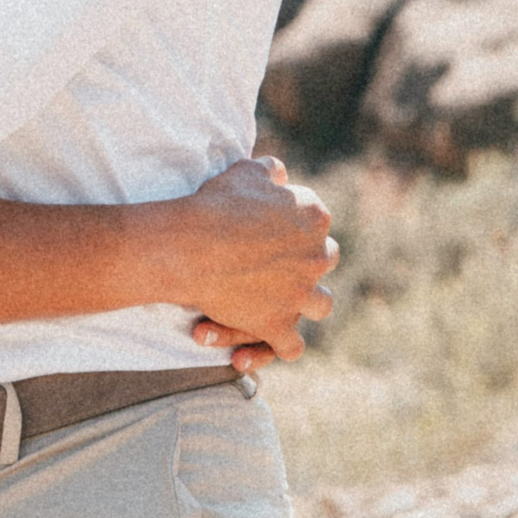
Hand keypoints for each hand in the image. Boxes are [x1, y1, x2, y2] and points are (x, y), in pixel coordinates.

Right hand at [173, 158, 337, 374]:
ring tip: (284, 301)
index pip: (317, 220)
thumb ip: (270, 170)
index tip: (275, 226)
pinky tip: (270, 337)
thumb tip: (280, 173)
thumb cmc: (216, 205)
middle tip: (279, 261)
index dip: (296, 224)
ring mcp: (300, 294)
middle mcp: (316, 256)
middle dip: (307, 261)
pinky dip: (282, 345)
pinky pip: (292, 347)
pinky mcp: (279, 324)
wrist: (192, 244)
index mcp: (313, 216)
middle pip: (325, 259)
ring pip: (321, 305)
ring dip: (305, 302)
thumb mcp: (245, 172)